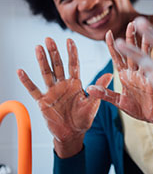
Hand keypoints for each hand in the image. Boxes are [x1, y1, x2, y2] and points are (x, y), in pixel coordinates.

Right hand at [17, 38, 111, 156]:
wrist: (73, 134)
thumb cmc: (84, 119)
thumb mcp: (94, 103)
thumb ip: (99, 88)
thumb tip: (111, 74)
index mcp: (76, 84)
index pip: (74, 65)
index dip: (72, 53)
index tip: (70, 40)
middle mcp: (63, 85)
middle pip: (58, 66)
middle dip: (54, 52)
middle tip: (49, 38)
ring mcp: (52, 92)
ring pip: (46, 74)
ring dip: (42, 61)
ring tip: (38, 47)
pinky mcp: (43, 102)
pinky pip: (33, 90)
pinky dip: (27, 81)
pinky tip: (21, 71)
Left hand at [87, 23, 152, 129]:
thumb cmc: (136, 109)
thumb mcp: (118, 102)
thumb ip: (104, 94)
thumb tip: (89, 88)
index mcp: (125, 75)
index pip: (117, 57)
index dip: (113, 46)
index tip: (108, 33)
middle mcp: (137, 71)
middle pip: (133, 51)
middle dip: (132, 37)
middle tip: (132, 23)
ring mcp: (148, 74)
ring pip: (146, 54)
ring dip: (146, 41)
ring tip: (147, 27)